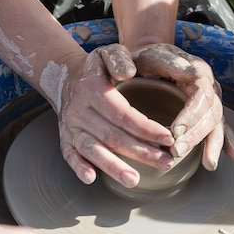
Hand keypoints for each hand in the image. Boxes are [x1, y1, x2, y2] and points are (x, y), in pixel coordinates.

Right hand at [58, 44, 175, 187]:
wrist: (67, 78)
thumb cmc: (98, 68)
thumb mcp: (108, 53)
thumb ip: (120, 59)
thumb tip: (128, 73)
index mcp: (91, 89)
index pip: (122, 114)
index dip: (146, 128)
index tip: (169, 138)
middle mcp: (78, 110)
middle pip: (112, 136)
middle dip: (141, 152)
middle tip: (166, 163)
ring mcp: (70, 127)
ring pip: (92, 149)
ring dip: (113, 166)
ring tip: (134, 180)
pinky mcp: (65, 139)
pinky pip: (70, 155)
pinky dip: (79, 167)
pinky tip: (92, 178)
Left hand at [132, 43, 233, 170]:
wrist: (147, 60)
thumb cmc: (145, 60)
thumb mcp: (151, 56)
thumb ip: (167, 62)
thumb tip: (193, 73)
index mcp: (197, 70)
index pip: (200, 96)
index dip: (190, 116)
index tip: (173, 132)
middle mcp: (209, 85)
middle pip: (210, 113)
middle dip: (196, 135)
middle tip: (177, 152)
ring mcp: (210, 99)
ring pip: (217, 123)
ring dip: (212, 144)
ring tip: (208, 164)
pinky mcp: (207, 111)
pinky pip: (221, 127)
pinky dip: (227, 141)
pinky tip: (233, 156)